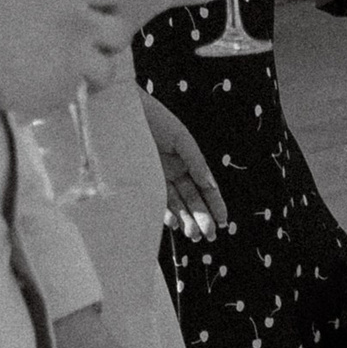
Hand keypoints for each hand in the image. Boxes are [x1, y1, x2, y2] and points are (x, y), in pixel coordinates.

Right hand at [0, 0, 123, 120]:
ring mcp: (78, 56)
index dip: (112, 7)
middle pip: (121, 33)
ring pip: (107, 71)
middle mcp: (82, 21)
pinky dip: (64, 94)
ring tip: (72, 79)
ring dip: (93, 76)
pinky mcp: (66, 88)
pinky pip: (76, 93)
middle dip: (110, 44)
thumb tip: (68, 16)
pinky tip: (42, 89)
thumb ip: (57, 4)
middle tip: (91, 52)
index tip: (102, 17)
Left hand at [142, 94, 228, 238]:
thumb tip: (211, 185)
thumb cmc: (155, 119)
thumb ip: (196, 162)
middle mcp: (174, 172)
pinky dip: (166, 213)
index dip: (215, 204)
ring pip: (176, 205)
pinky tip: (174, 223)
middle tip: (209, 236)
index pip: (204, 187)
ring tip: (194, 235)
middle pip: (192, 199)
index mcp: (187, 161)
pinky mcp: (141, 183)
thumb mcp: (181, 139)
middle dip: (202, 217)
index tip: (223, 221)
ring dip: (186, 220)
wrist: (123, 112)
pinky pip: (156, 202)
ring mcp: (158, 179)